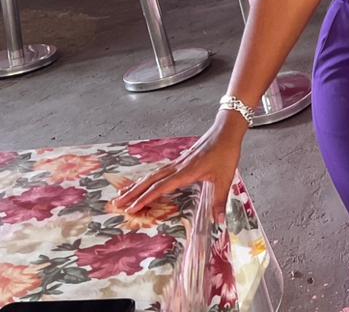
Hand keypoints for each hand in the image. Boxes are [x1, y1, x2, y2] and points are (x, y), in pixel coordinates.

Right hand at [111, 113, 246, 223]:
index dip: (145, 199)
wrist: (226, 131)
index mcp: (185, 172)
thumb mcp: (225, 178)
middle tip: (116, 203)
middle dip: (133, 192)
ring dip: (137, 185)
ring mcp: (178, 162)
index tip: (131, 208)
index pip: (160, 187)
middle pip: (150, 180)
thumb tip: (218, 222)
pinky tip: (144, 181)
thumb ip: (219, 201)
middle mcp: (177, 167)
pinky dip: (148, 178)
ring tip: (122, 193)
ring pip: (153, 175)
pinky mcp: (181, 160)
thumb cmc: (226, 153)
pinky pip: (159, 170)